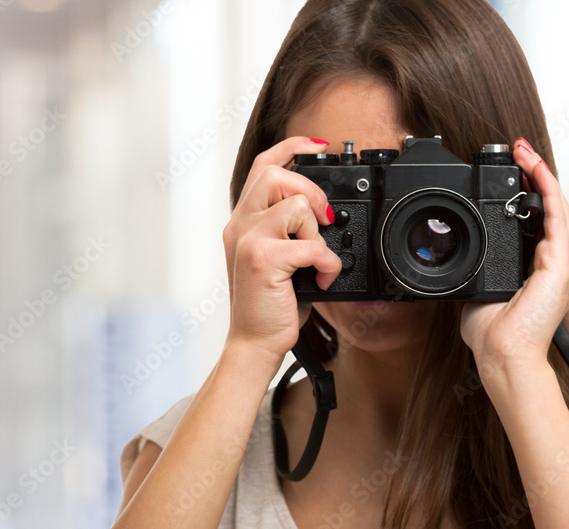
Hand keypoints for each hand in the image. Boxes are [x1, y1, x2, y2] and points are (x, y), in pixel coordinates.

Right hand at [222, 136, 342, 361]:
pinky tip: (324, 277)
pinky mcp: (263, 259)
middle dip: (311, 191)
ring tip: (315, 258)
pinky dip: (328, 263)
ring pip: (294, 205)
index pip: (263, 166)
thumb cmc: (269, 306)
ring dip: (317, 232)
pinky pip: (311, 245)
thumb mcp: (276, 260)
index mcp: (242, 223)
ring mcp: (249, 241)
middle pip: (276, 174)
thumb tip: (324, 213)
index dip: (291, 147)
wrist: (254, 343)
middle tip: (324, 220)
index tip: (317, 146)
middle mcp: (240, 226)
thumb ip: (288, 232)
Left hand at [460, 138, 568, 378]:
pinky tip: (536, 170)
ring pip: (556, 208)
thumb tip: (462, 258)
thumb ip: (480, 271)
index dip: (529, 193)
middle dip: (535, 176)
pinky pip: (557, 218)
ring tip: (525, 151)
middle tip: (519, 149)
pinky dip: (546, 190)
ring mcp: (563, 265)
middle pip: (550, 209)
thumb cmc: (493, 334)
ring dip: (541, 175)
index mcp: (540, 271)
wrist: (504, 356)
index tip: (512, 172)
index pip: (538, 222)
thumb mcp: (480, 292)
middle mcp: (557, 265)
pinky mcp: (561, 267)